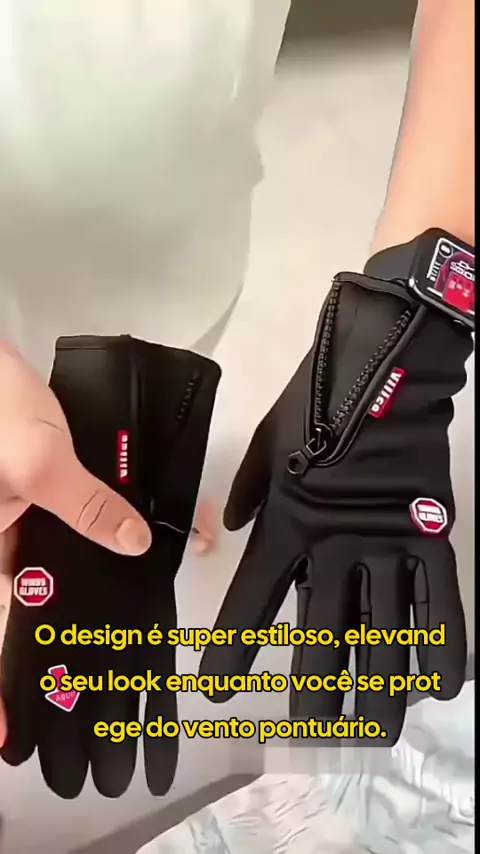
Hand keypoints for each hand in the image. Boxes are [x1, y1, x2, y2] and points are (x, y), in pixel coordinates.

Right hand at [0, 341, 151, 744]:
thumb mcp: (37, 463)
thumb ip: (83, 507)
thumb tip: (131, 543)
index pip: (7, 625)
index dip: (4, 683)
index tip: (7, 738)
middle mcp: (11, 544)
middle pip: (47, 598)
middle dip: (82, 627)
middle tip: (120, 669)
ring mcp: (30, 521)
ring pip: (77, 559)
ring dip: (118, 570)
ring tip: (158, 595)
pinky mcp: (51, 496)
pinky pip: (89, 520)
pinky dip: (121, 526)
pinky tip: (167, 530)